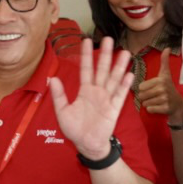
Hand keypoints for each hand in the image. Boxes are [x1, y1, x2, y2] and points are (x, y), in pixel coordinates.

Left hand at [48, 37, 132, 161]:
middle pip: (102, 70)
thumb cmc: (74, 129)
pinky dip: (125, 85)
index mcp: (85, 91)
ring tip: (125, 52)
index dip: (86, 56)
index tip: (87, 41)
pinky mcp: (114, 108)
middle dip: (105, 55)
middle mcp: (97, 91)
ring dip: (119, 66)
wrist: (87, 144)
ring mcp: (107, 99)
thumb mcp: (62, 112)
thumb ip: (59, 96)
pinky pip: (120, 94)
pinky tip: (129, 74)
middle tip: (108, 39)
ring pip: (114, 79)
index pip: (86, 69)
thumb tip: (52, 79)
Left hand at [136, 48, 182, 123]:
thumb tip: (166, 48)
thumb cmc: (168, 88)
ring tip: (156, 101)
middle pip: (141, 95)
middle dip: (145, 97)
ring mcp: (165, 99)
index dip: (144, 89)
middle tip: (154, 96)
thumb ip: (164, 62)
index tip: (153, 88)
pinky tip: (158, 107)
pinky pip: (149, 109)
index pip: (140, 87)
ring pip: (145, 103)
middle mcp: (163, 88)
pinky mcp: (165, 108)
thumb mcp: (165, 74)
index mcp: (161, 80)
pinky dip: (152, 110)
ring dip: (148, 103)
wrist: (178, 104)